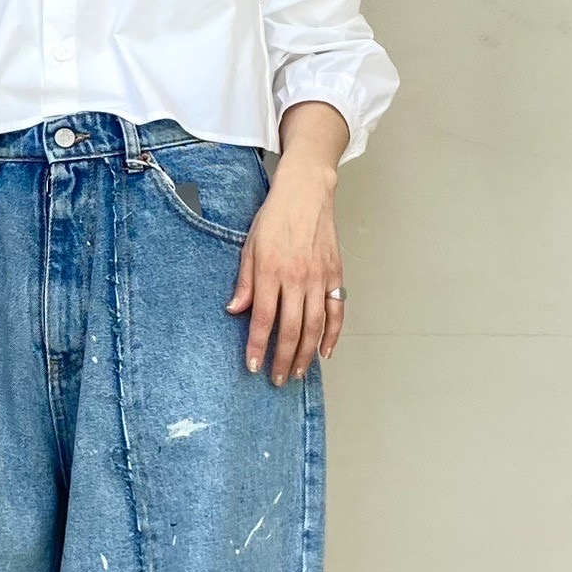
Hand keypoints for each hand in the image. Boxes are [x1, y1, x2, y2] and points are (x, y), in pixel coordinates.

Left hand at [226, 155, 344, 384]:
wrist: (306, 193)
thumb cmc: (275, 218)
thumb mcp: (249, 246)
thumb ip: (245, 282)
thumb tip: (234, 310)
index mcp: (271, 272)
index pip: (262, 319)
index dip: (257, 346)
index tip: (253, 366)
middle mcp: (296, 279)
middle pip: (291, 330)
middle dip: (283, 359)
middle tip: (276, 378)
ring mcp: (319, 278)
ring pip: (315, 326)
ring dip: (306, 354)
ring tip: (297, 372)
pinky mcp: (335, 276)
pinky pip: (336, 312)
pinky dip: (333, 335)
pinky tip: (325, 352)